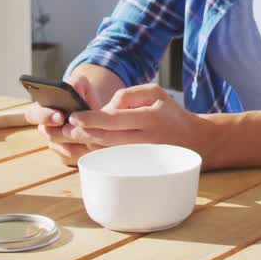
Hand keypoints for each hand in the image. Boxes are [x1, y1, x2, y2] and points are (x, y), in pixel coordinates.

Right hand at [25, 74, 103, 166]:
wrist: (96, 109)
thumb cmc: (83, 94)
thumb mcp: (80, 83)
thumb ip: (75, 84)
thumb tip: (73, 91)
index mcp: (42, 109)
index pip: (33, 115)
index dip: (44, 116)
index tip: (60, 117)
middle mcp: (46, 129)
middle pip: (51, 135)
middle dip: (67, 132)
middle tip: (80, 129)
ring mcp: (56, 144)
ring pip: (65, 149)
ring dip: (81, 142)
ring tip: (96, 135)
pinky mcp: (68, 156)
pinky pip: (75, 158)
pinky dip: (88, 151)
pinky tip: (99, 144)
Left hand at [64, 84, 212, 161]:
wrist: (196, 140)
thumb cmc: (171, 114)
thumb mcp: (156, 93)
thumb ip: (129, 94)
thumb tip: (106, 107)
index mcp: (151, 119)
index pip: (115, 119)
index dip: (92, 119)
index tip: (75, 117)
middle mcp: (147, 140)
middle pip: (107, 139)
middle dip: (83, 134)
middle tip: (64, 129)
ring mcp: (143, 157)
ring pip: (107, 152)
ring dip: (86, 145)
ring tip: (69, 137)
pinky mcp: (140, 167)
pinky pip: (114, 160)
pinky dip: (97, 153)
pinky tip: (85, 146)